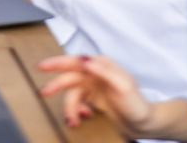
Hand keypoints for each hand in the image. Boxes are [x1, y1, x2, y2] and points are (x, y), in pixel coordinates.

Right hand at [37, 54, 153, 132]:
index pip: (75, 61)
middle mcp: (95, 74)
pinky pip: (77, 104)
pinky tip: (83, 117)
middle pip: (69, 77)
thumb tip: (85, 60)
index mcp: (102, 66)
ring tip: (73, 120)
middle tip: (43, 93)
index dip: (57, 62)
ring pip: (72, 94)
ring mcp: (93, 87)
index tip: (42, 66)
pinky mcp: (93, 100)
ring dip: (70, 108)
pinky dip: (76, 112)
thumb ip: (104, 71)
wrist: (144, 125)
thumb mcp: (123, 86)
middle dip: (55, 86)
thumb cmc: (137, 104)